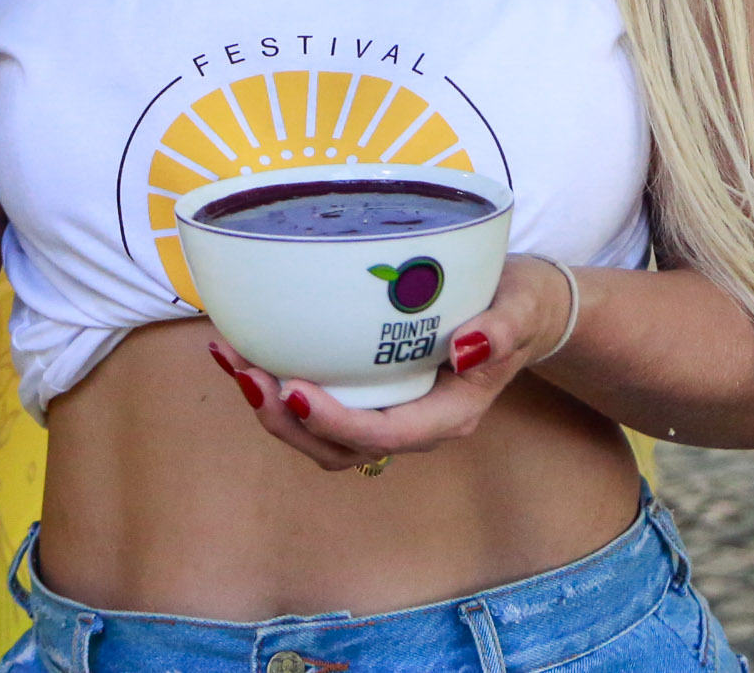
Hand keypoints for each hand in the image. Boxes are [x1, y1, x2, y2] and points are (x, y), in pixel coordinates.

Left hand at [207, 256, 573, 473]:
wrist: (521, 308)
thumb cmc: (519, 306)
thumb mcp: (521, 309)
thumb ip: (502, 331)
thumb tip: (468, 347)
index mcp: (448, 414)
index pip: (384, 435)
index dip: (335, 422)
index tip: (294, 390)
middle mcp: (412, 423)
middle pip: (339, 448)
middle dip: (286, 421)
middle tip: (246, 373)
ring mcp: (387, 410)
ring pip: (320, 436)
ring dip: (272, 407)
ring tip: (232, 359)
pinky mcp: (367, 388)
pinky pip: (318, 404)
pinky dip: (277, 384)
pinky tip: (246, 346)